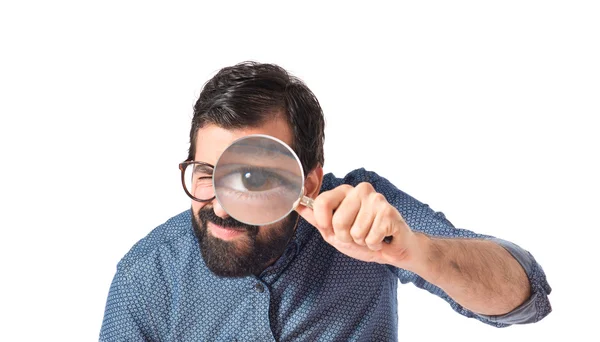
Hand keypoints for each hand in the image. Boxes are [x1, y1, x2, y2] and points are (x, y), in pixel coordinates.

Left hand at [296, 182, 420, 266]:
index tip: (333, 229)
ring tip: (370, 236)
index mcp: (344, 191)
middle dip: (345, 237)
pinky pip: (370, 238)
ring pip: (355, 232)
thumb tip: (295, 204)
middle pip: (337, 221)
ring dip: (362, 241)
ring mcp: (376, 199)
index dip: (324, 222)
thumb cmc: (362, 238)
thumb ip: (315, 218)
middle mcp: (360, 190)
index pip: (321, 202)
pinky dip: (374, 244)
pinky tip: (381, 238)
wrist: (391, 249)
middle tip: (356, 235)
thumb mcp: (333, 231)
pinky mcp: (389, 212)